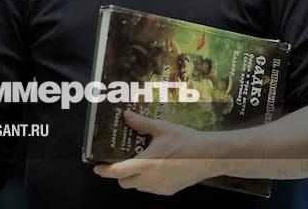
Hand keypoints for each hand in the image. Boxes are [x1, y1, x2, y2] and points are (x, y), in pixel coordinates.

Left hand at [93, 109, 219, 195]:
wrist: (209, 156)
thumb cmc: (186, 141)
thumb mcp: (163, 128)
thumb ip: (142, 123)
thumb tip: (126, 115)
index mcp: (146, 163)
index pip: (117, 172)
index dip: (104, 171)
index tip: (97, 167)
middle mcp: (150, 179)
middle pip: (124, 182)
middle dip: (120, 174)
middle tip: (124, 161)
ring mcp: (159, 188)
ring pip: (138, 187)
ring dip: (135, 178)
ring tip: (143, 163)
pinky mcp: (169, 191)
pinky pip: (151, 189)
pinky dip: (148, 182)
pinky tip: (158, 169)